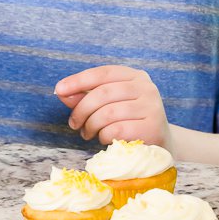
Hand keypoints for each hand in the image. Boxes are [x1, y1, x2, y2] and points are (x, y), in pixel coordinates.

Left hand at [54, 65, 171, 146]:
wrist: (159, 146)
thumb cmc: (128, 122)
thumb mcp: (108, 105)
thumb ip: (86, 97)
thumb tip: (62, 91)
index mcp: (135, 76)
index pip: (103, 73)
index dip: (79, 80)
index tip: (59, 89)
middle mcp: (147, 87)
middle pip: (103, 93)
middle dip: (82, 110)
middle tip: (74, 124)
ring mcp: (152, 107)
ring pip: (108, 113)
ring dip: (91, 126)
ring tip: (88, 133)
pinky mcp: (152, 128)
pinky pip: (116, 130)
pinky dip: (103, 136)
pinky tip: (104, 139)